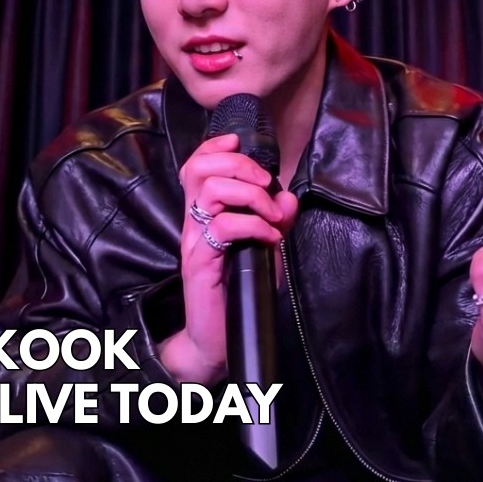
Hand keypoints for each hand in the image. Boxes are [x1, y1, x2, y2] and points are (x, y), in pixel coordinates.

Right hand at [158, 133, 299, 384]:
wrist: (216, 339)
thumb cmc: (239, 292)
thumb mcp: (265, 250)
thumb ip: (276, 221)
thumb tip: (289, 197)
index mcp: (203, 214)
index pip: (197, 165)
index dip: (215, 146)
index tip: (239, 143)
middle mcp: (193, 222)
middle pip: (200, 168)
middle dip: (241, 166)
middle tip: (267, 187)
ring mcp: (194, 241)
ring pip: (212, 191)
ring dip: (251, 196)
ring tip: (272, 217)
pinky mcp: (200, 262)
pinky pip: (225, 227)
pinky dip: (255, 226)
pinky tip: (270, 239)